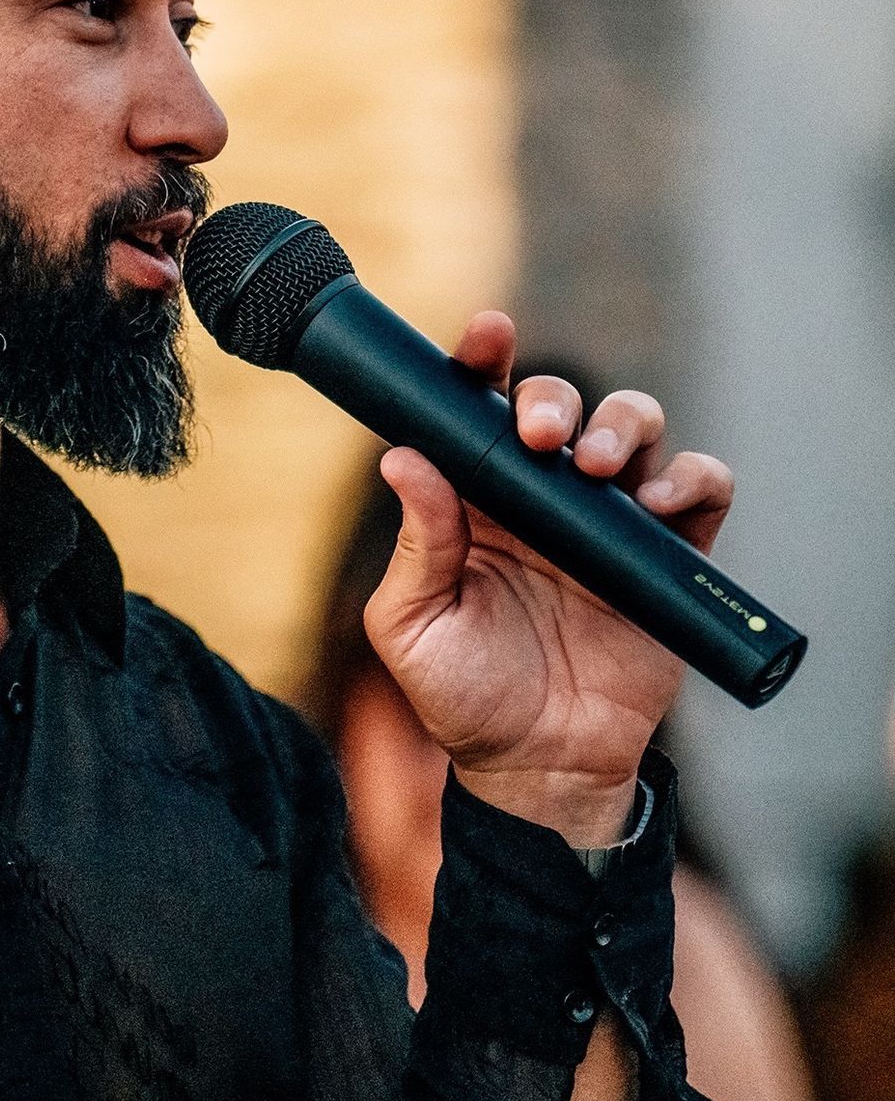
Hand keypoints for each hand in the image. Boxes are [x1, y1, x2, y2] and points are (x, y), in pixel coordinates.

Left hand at [363, 312, 734, 845]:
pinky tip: (658, 499)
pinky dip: (691, 477)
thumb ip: (416, 545)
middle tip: (538, 434)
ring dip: (622, 425)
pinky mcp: (664, 558)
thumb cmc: (461, 695)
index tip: (487, 334)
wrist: (537, 766)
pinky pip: (698, 491)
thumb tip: (402, 458)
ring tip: (600, 466)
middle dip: (553, 398)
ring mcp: (606, 523)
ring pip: (634, 429)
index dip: (484, 362)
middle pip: (560, 406)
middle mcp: (540, 497)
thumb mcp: (411, 625)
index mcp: (473, 499)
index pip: (478, 410)